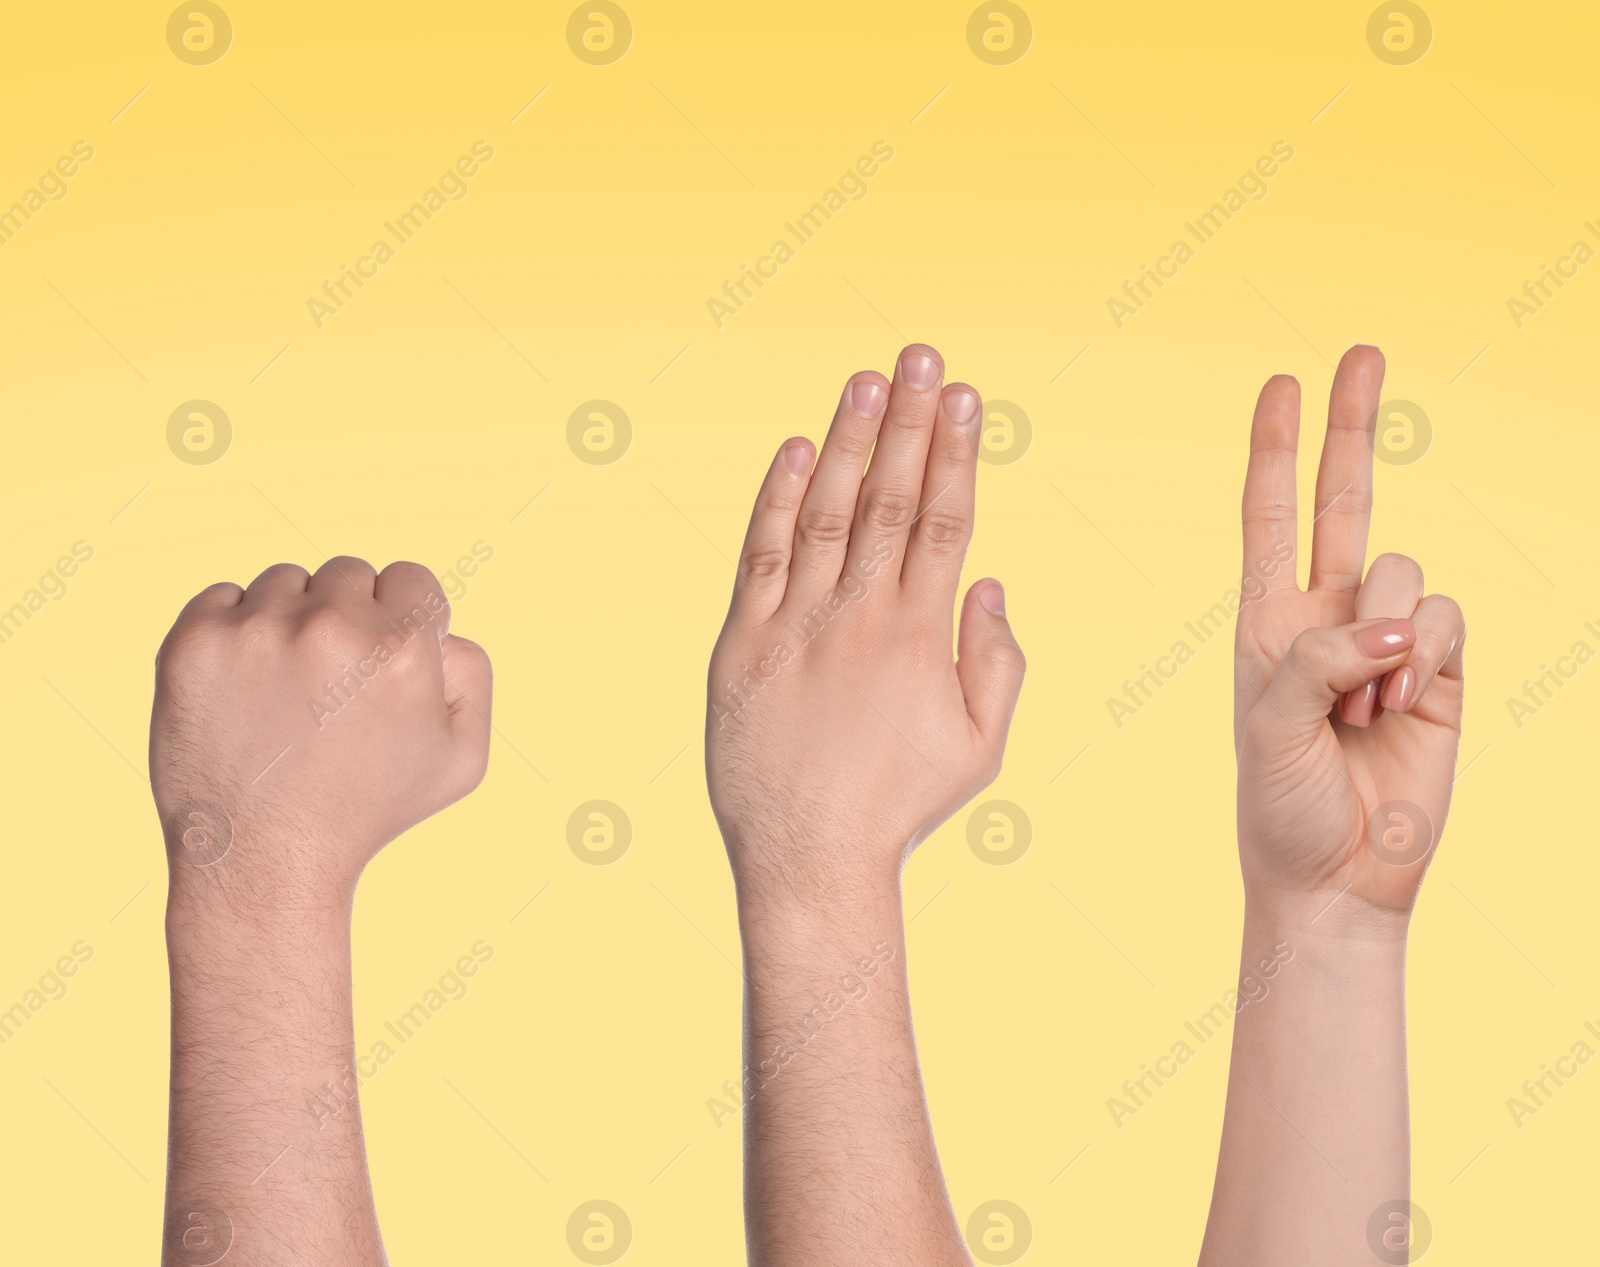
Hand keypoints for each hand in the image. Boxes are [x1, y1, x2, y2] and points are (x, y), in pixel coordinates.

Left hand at [151, 557, 492, 906]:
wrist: (264, 862)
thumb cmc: (368, 810)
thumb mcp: (462, 756)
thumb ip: (472, 671)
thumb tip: (438, 626)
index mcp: (402, 648)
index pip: (410, 578)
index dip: (402, 622)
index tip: (379, 670)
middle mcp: (331, 628)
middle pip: (348, 574)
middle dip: (347, 620)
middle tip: (332, 691)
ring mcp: (257, 632)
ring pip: (286, 582)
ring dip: (290, 624)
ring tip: (287, 695)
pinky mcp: (194, 643)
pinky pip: (223, 597)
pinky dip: (234, 634)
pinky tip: (245, 690)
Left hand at [706, 344, 1024, 901]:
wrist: (808, 855)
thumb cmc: (899, 804)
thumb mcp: (981, 746)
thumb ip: (998, 661)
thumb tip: (990, 581)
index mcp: (920, 634)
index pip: (945, 518)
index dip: (956, 451)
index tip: (966, 395)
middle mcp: (858, 615)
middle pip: (890, 497)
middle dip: (910, 420)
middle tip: (922, 354)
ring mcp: (795, 623)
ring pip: (828, 512)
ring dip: (849, 442)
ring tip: (869, 379)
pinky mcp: (741, 641)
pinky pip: (759, 555)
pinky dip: (778, 500)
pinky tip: (797, 451)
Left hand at [1233, 346, 1464, 919]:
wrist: (1337, 878)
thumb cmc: (1280, 805)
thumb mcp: (1268, 725)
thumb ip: (1320, 658)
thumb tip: (1400, 625)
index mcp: (1267, 621)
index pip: (1269, 516)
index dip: (1275, 449)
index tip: (1282, 384)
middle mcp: (1327, 617)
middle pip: (1344, 500)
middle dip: (1351, 426)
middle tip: (1363, 349)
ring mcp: (1388, 641)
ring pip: (1405, 573)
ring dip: (1388, 637)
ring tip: (1360, 709)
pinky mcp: (1442, 671)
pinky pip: (1449, 620)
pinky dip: (1428, 658)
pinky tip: (1401, 707)